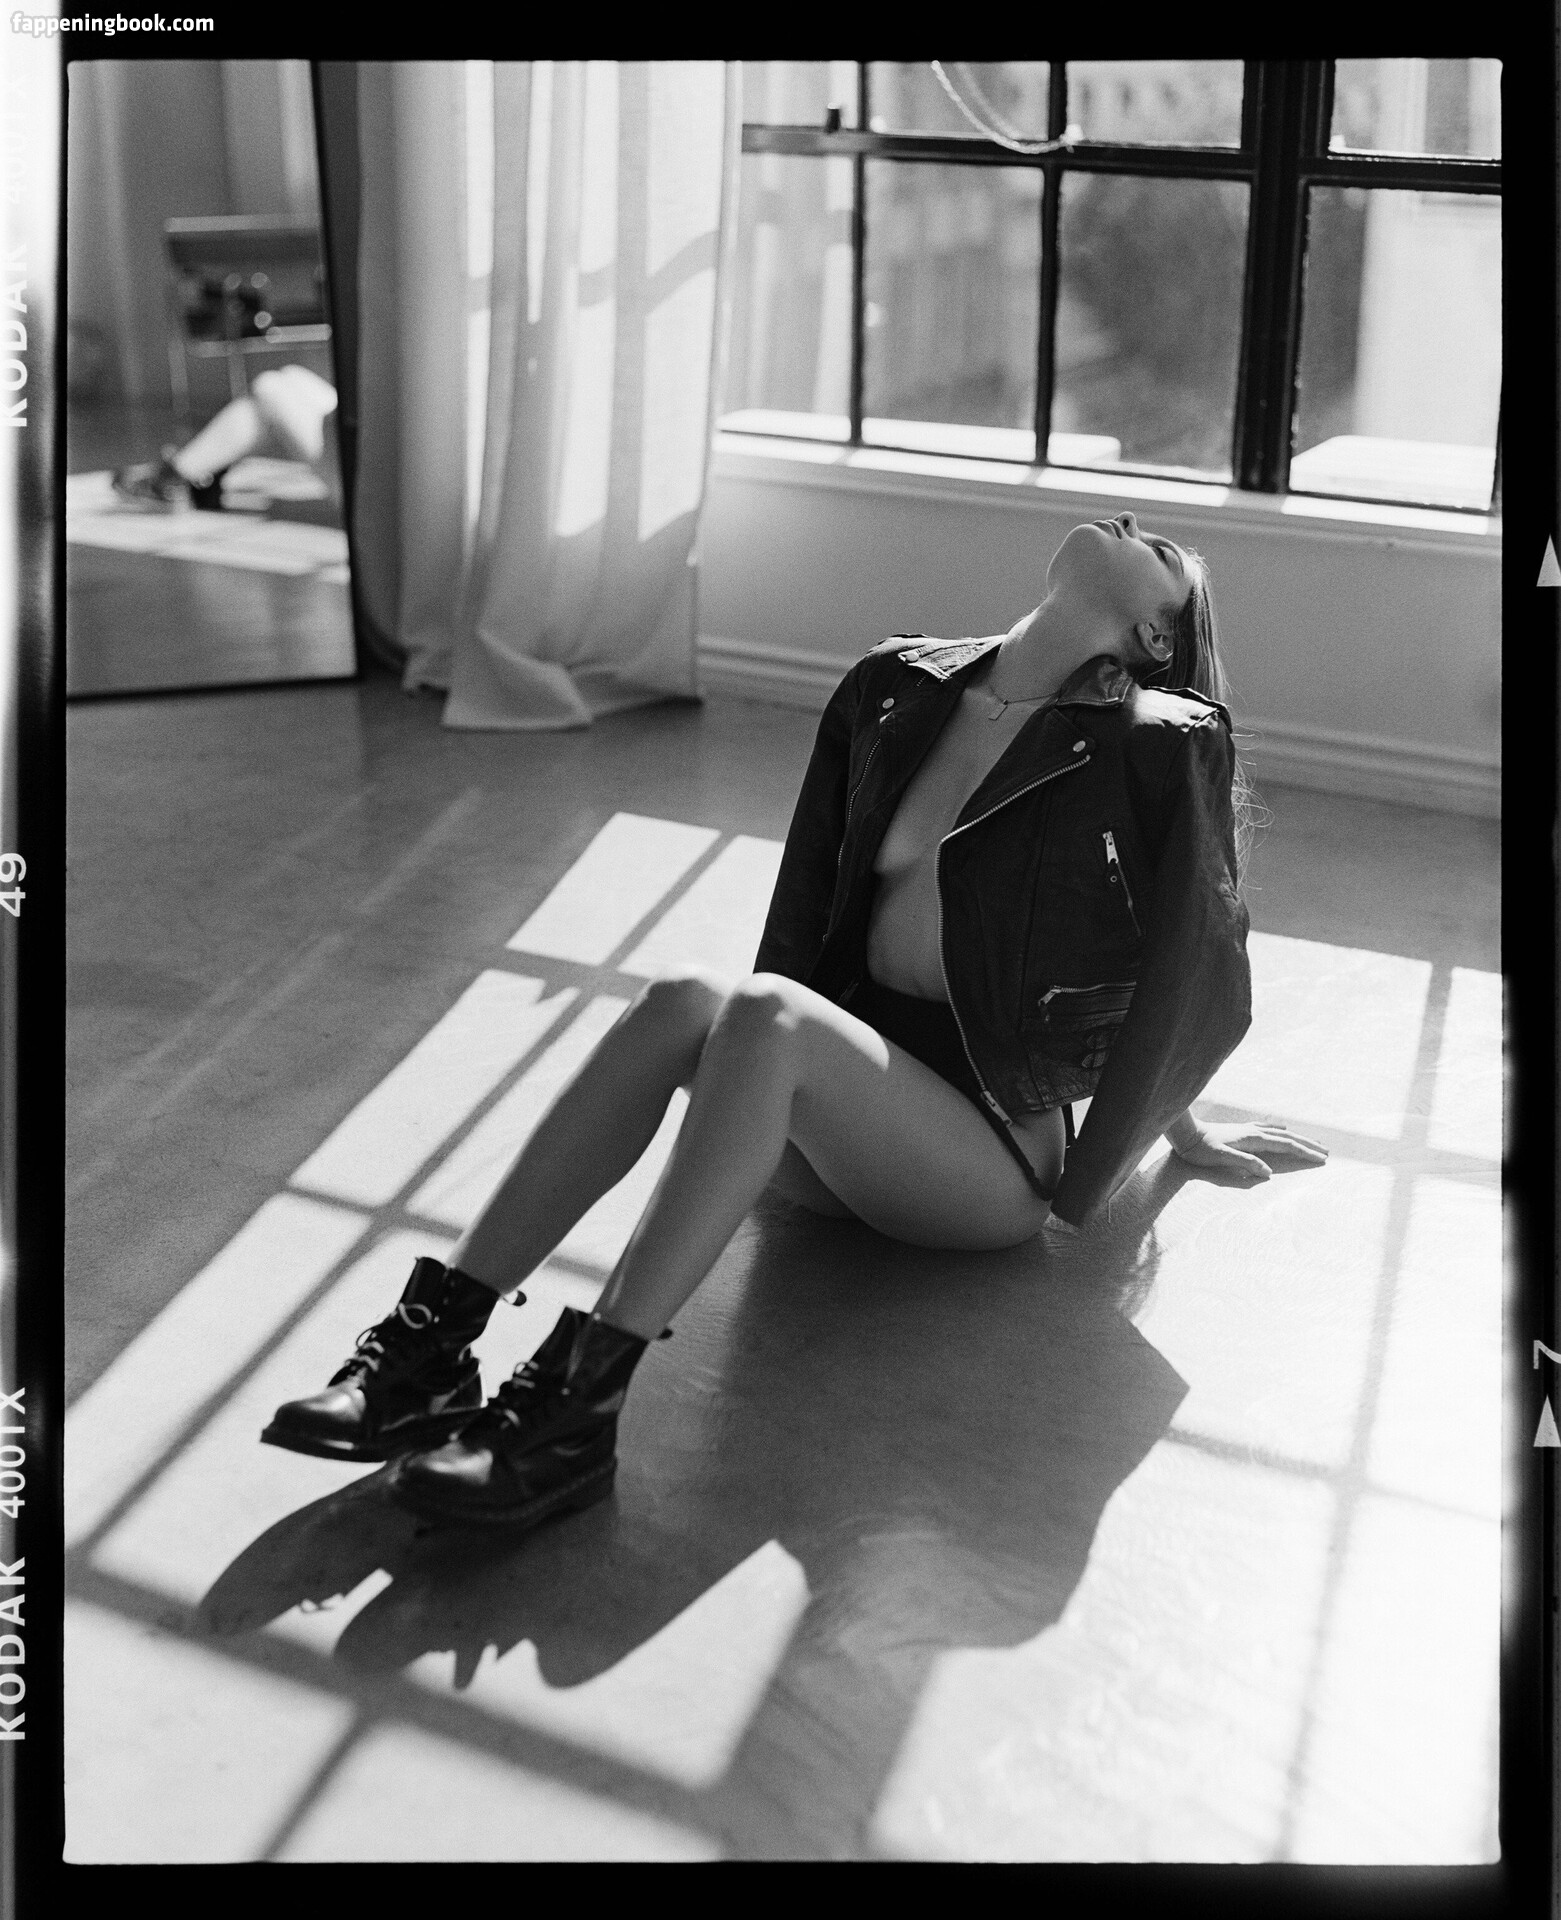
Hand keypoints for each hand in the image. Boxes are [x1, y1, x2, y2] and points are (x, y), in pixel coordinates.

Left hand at [1172, 1121, 1328, 1185]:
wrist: (1186, 1133)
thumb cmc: (1201, 1149)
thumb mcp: (1222, 1158)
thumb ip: (1245, 1164)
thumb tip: (1268, 1172)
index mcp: (1253, 1139)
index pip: (1286, 1145)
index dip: (1305, 1152)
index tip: (1322, 1159)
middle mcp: (1254, 1131)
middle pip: (1288, 1137)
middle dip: (1308, 1144)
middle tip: (1327, 1151)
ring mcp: (1248, 1129)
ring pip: (1280, 1132)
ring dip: (1297, 1137)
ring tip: (1311, 1141)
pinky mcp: (1241, 1130)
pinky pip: (1268, 1128)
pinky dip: (1280, 1130)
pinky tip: (1283, 1128)